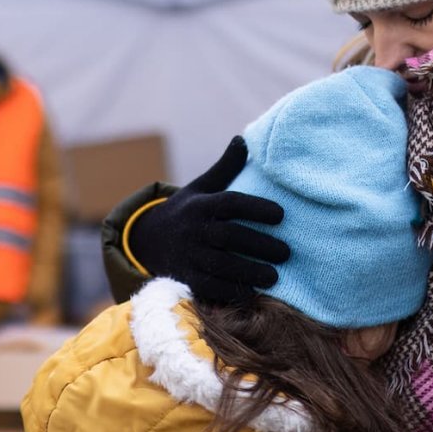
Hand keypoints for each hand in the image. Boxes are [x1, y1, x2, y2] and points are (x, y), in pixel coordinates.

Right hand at [129, 136, 289, 305]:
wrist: (146, 240)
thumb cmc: (186, 212)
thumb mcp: (200, 187)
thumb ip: (225, 168)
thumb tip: (244, 139)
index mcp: (200, 204)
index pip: (231, 203)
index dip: (256, 208)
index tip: (281, 215)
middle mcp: (193, 229)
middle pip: (229, 236)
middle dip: (260, 245)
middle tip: (286, 252)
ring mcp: (187, 255)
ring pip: (221, 264)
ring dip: (249, 272)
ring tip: (274, 276)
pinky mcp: (184, 278)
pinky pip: (209, 287)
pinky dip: (230, 291)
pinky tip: (252, 292)